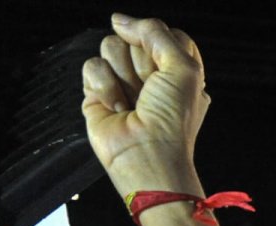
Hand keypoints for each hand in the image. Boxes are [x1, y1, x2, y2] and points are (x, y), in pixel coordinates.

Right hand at [81, 14, 207, 196]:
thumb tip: (120, 20)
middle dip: (142, 63)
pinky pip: (91, 65)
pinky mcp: (97, 92)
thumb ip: (157, 33)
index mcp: (177, 69)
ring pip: (110, 46)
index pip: (162, 33)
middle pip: (134, 37)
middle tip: (150, 90)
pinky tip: (116, 107)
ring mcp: (123, 82)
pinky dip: (104, 86)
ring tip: (133, 101)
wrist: (148, 156)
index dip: (161, 45)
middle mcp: (150, 75)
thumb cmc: (173, 120)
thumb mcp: (184, 68)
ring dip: (124, 76)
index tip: (166, 69)